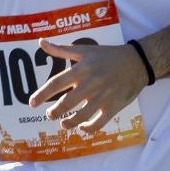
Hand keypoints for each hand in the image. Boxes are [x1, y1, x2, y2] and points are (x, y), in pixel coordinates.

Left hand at [27, 39, 145, 134]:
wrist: (137, 62)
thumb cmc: (109, 56)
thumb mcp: (85, 50)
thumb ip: (61, 49)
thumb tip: (41, 42)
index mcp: (82, 69)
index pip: (57, 83)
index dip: (43, 94)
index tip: (32, 103)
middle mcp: (91, 83)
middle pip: (67, 103)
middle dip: (55, 112)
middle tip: (49, 114)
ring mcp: (103, 96)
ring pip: (81, 116)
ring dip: (69, 123)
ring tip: (64, 123)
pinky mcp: (113, 106)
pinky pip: (99, 123)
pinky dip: (88, 128)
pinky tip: (83, 127)